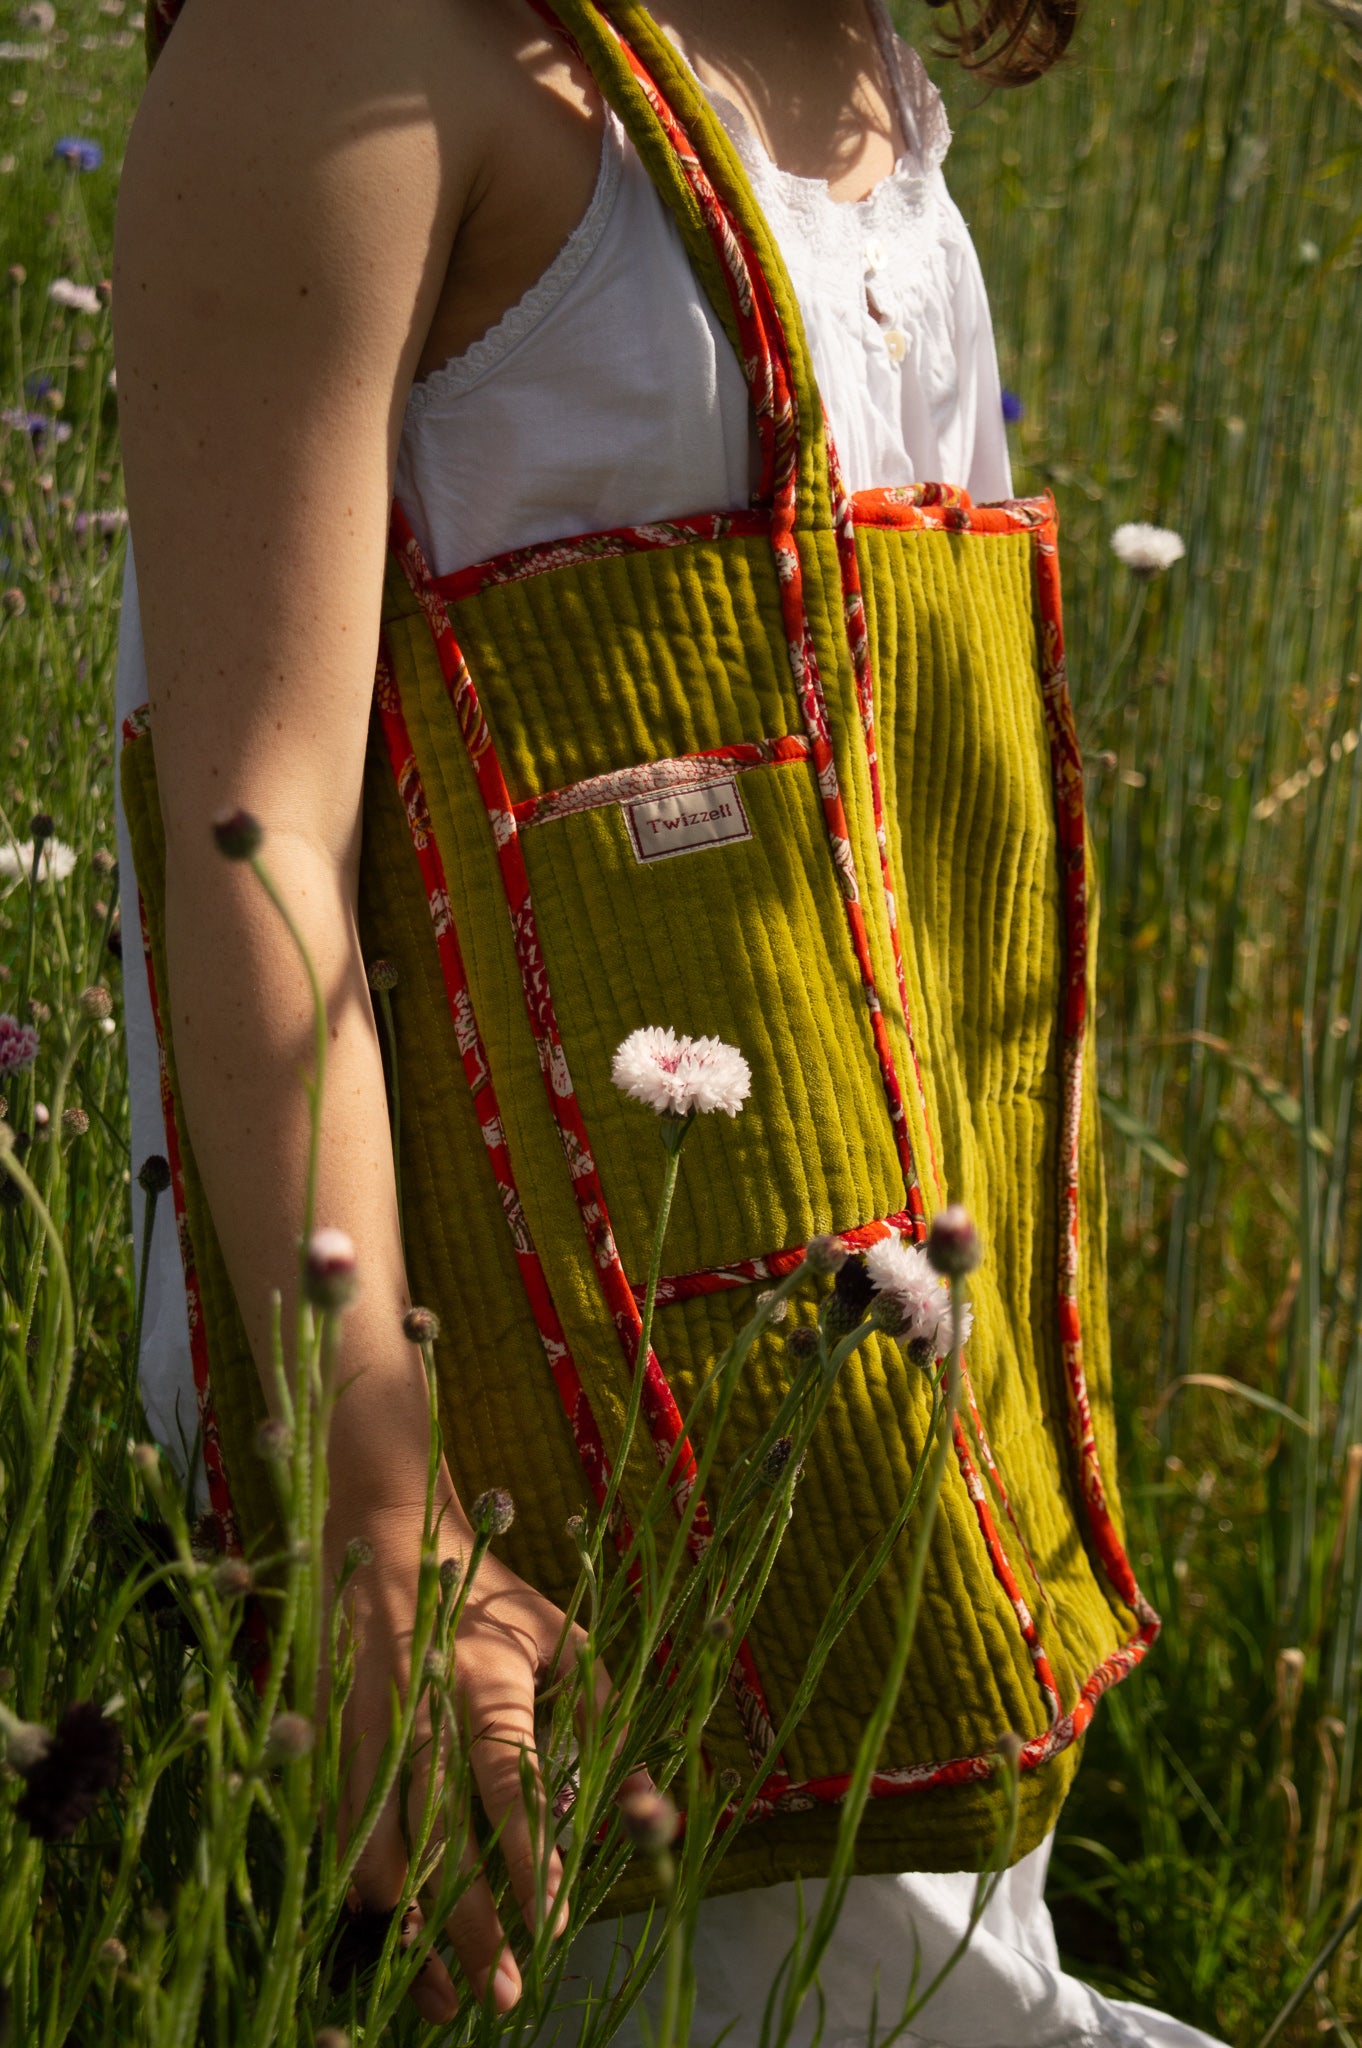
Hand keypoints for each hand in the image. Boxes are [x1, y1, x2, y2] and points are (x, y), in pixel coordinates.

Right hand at [322, 1498, 641, 2024]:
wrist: (386, 1533)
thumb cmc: (492, 1593)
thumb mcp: (565, 1638)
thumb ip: (608, 1724)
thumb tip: (652, 1812)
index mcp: (488, 1675)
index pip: (511, 1781)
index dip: (531, 1854)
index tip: (554, 1920)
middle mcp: (423, 1703)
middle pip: (442, 1830)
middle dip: (470, 1920)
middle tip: (502, 1992)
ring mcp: (367, 1721)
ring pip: (381, 1843)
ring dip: (410, 1926)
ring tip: (439, 1997)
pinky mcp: (330, 1733)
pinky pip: (340, 1826)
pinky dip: (358, 1887)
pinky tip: (378, 1939)